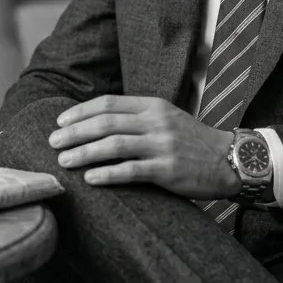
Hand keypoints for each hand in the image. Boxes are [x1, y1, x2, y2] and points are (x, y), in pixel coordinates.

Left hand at [49, 95, 240, 198]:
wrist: (229, 159)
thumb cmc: (192, 141)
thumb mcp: (167, 119)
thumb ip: (138, 118)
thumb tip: (98, 124)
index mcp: (153, 106)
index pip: (109, 103)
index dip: (81, 112)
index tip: (60, 121)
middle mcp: (156, 122)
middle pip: (106, 123)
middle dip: (75, 132)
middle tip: (53, 142)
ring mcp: (162, 145)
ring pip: (114, 146)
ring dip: (84, 153)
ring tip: (64, 161)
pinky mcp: (168, 170)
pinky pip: (131, 171)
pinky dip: (107, 174)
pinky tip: (90, 179)